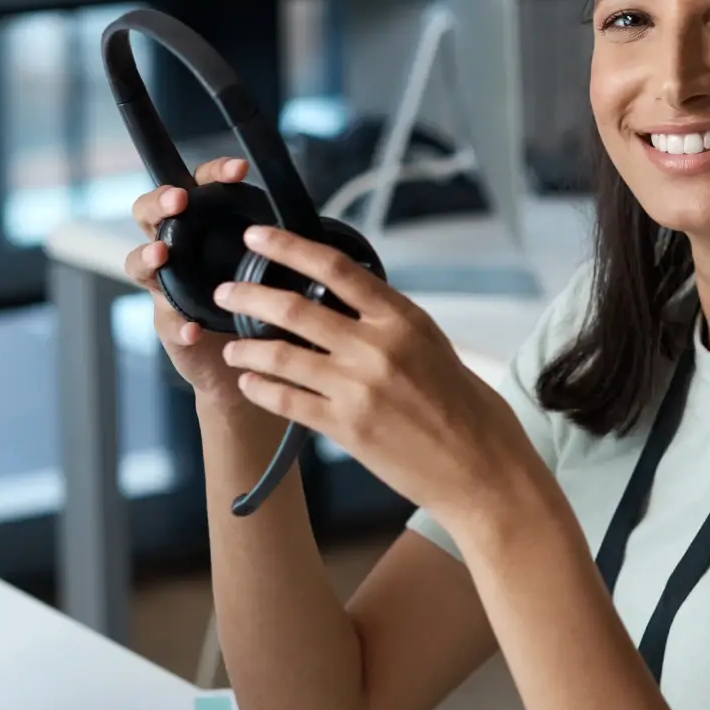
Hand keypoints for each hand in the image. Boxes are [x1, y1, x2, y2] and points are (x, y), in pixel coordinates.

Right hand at [124, 157, 259, 412]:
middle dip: (159, 203)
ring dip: (147, 256)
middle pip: (148, 216)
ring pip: (139, 264)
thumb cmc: (256, 310)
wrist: (244, 367)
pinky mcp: (170, 328)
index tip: (238, 169)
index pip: (199, 189)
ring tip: (161, 255)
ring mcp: (166, 291)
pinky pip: (167, 323)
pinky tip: (193, 329)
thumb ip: (275, 250)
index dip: (214, 174)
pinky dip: (179, 325)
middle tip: (178, 200)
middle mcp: (176, 254)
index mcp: (202, 232)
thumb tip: (311, 228)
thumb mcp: (268, 273)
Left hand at [213, 224, 539, 523]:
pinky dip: (261, 390)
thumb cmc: (469, 411)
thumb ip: (391, 325)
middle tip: (226, 294)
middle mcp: (378, 347)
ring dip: (247, 349)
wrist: (483, 472)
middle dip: (249, 297)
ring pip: (281, 356)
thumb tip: (350, 305)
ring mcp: (358, 388)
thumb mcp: (435, 348)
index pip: (335, 268)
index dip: (288, 247)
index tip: (256, 237)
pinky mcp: (346, 428)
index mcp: (404, 319)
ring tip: (231, 348)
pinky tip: (250, 384)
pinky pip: (286, 401)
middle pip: (294, 308)